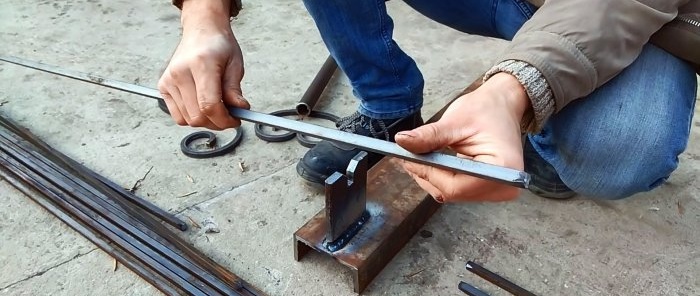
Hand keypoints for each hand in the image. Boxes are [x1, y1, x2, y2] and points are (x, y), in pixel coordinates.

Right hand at [158, 0, 248, 129]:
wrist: (201, 30)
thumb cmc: (219, 46)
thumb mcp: (235, 64)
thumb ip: (235, 90)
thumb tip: (239, 110)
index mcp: (201, 64)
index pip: (209, 105)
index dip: (225, 120)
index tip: (236, 120)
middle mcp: (180, 72)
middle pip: (197, 116)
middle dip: (217, 122)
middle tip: (230, 116)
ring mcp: (169, 80)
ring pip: (187, 119)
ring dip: (206, 121)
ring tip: (217, 108)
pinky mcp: (163, 86)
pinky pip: (178, 116)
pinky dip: (192, 117)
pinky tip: (202, 106)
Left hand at [394, 73, 530, 201]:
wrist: (503, 106)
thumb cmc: (486, 109)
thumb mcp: (456, 120)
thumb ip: (429, 136)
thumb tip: (402, 142)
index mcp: (503, 169)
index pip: (455, 186)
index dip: (427, 173)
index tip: (406, 158)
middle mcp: (504, 186)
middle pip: (452, 192)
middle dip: (426, 174)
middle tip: (406, 155)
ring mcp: (497, 190)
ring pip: (451, 193)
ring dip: (431, 176)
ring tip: (417, 156)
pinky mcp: (488, 188)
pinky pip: (456, 189)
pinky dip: (440, 176)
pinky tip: (431, 162)